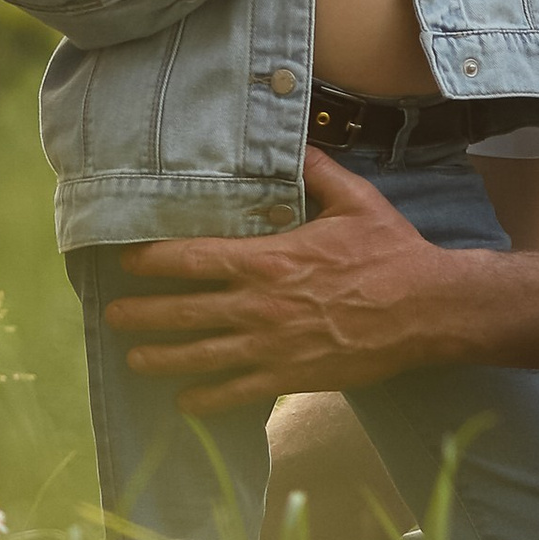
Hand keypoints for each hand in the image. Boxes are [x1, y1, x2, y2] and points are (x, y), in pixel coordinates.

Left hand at [107, 150, 447, 413]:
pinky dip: (205, 398)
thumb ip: (318, 170)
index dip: (153, 260)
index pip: (194, 258)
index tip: (125, 260)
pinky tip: (183, 401)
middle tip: (111, 314)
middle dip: (142, 313)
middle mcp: (261, 305)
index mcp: (271, 259)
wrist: (427, 309)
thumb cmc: (392, 252)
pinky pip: (236, 391)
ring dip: (161, 357)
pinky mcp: (291, 376)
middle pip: (185, 311)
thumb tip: (296, 138)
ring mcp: (273, 345)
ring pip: (201, 355)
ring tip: (131, 358)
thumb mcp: (356, 200)